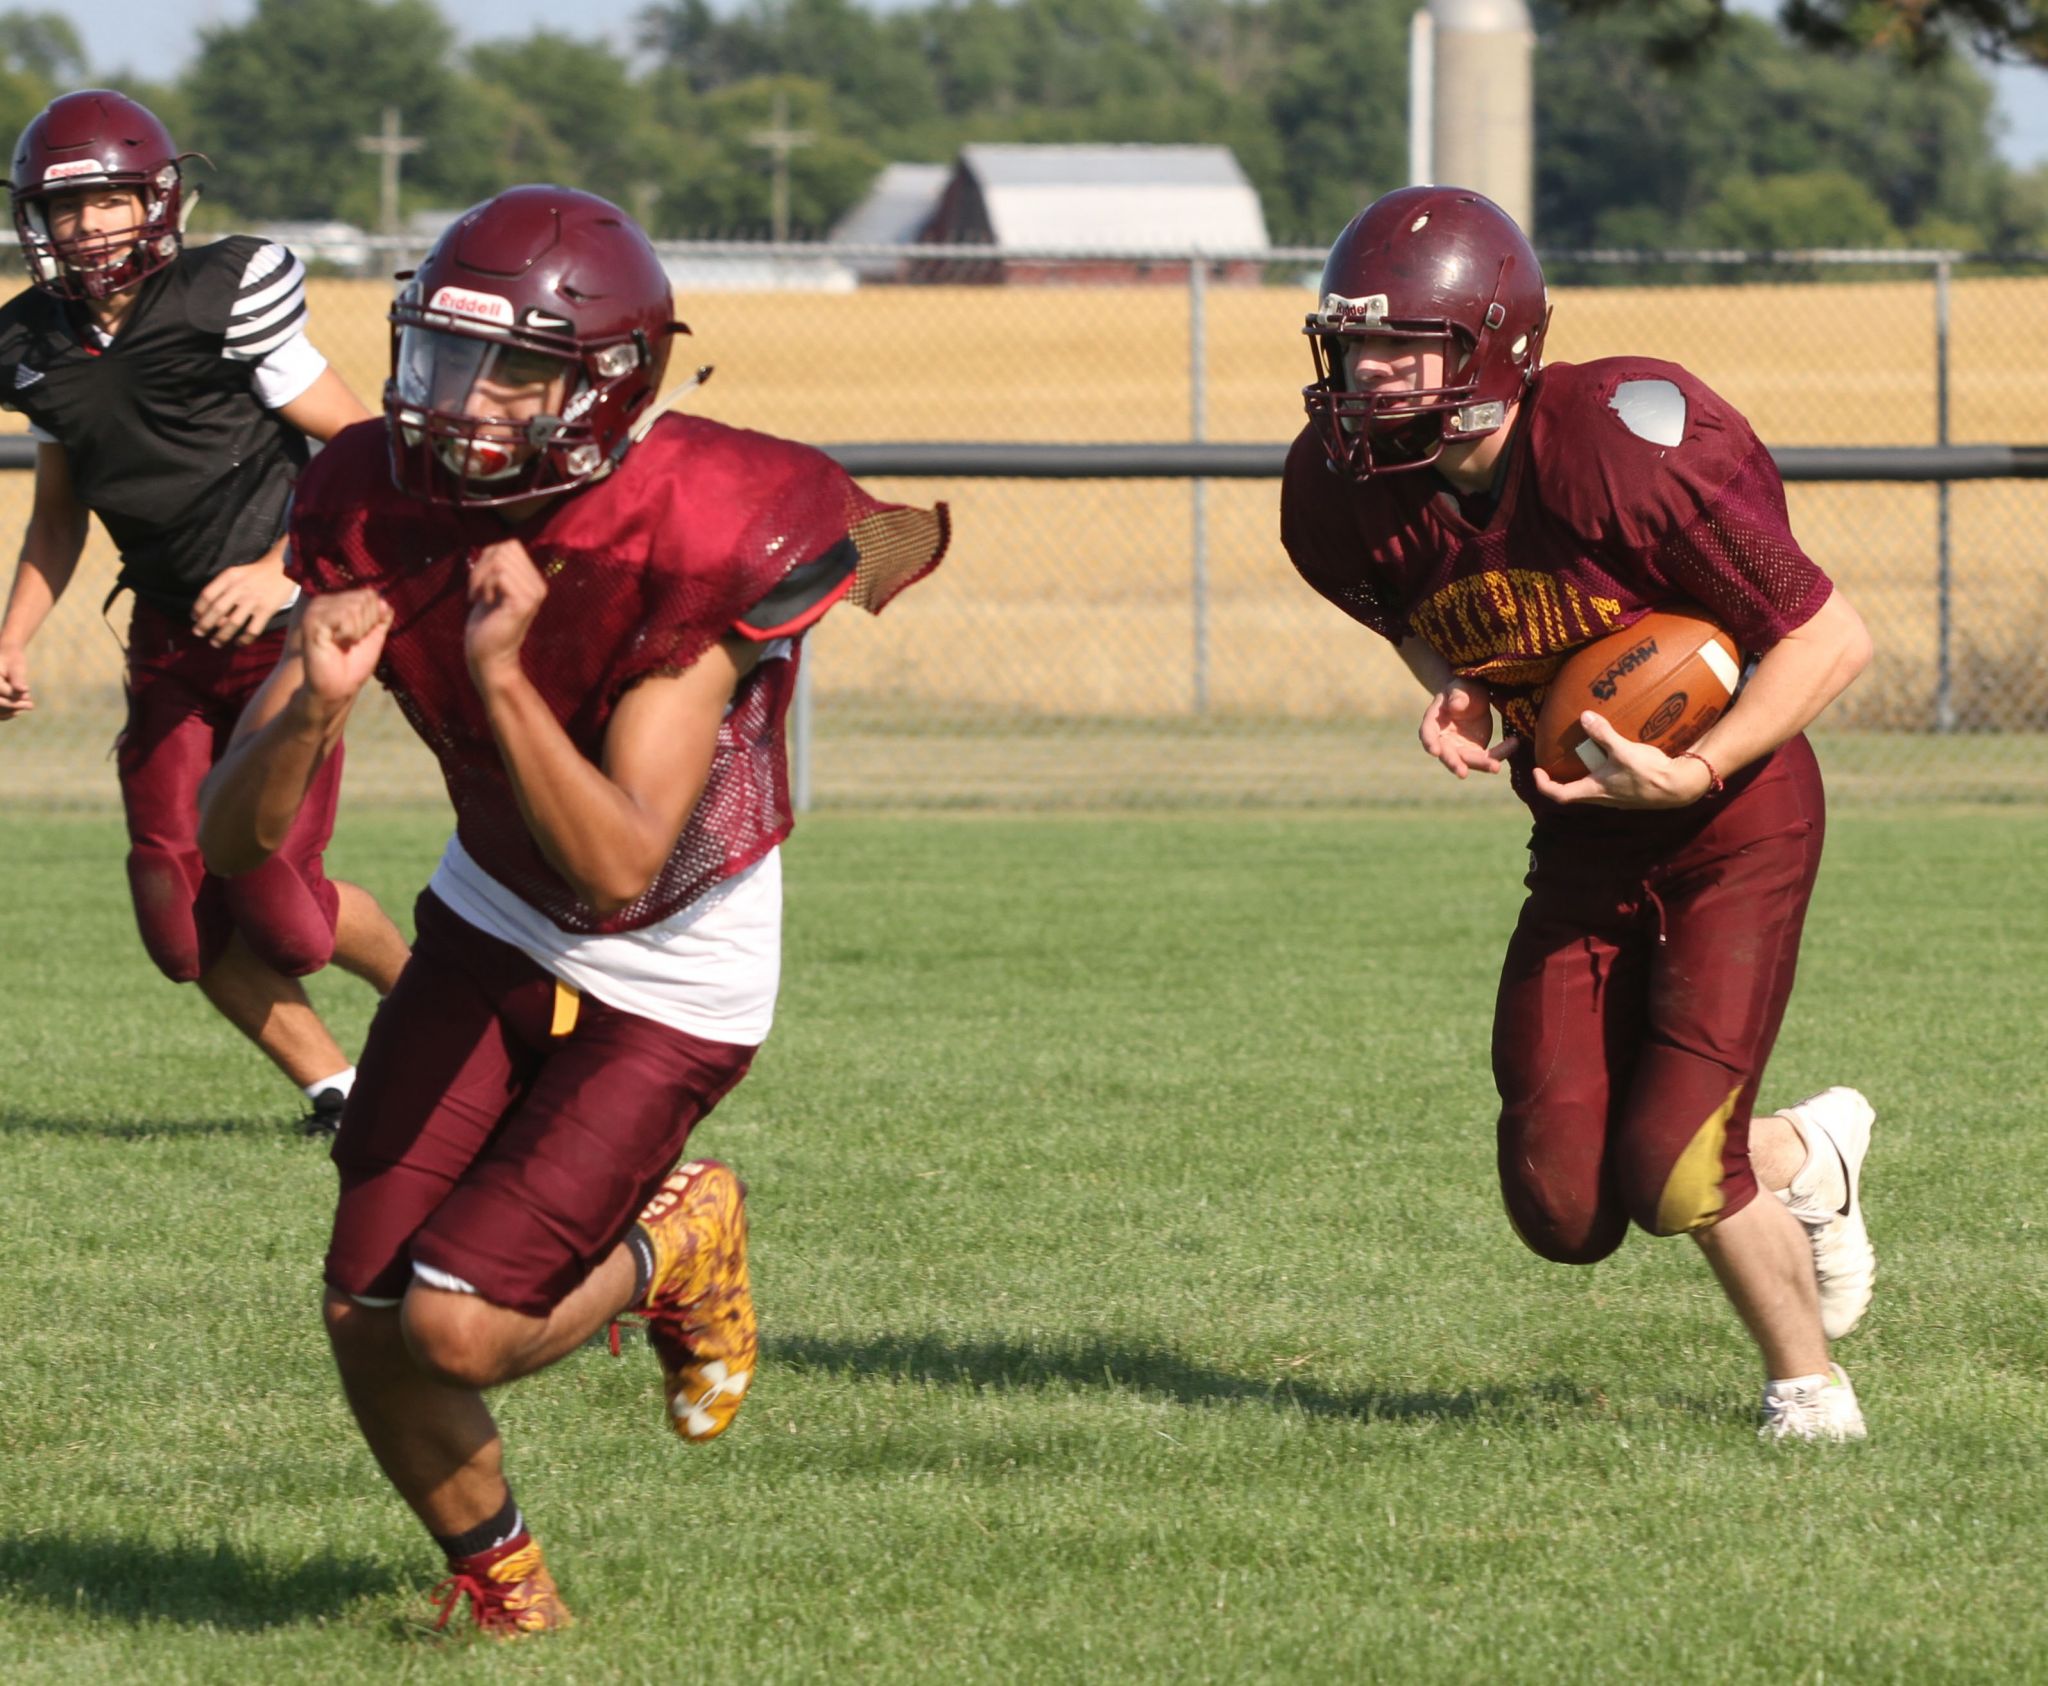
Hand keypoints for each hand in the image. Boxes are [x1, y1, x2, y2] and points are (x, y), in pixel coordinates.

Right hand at [0, 642, 32, 720]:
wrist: (6, 658)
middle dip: (14, 705)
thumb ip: (18, 678)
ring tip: (27, 707)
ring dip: (11, 710)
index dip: (15, 696)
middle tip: (31, 705)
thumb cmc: (12, 660)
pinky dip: (5, 713)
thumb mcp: (16, 666)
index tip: (28, 696)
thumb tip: (24, 690)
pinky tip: (17, 712)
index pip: (1, 691)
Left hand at [193, 551, 296, 647]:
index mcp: (229, 577)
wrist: (282, 568)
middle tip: (198, 633)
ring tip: (215, 643)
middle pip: (217, 610)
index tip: (194, 618)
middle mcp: (239, 588)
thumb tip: (215, 617)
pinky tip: (238, 643)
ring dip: (221, 636)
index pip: (207, 595)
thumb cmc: (255, 574)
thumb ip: (224, 591)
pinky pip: (253, 629)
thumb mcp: (236, 575)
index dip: (198, 609)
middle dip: (204, 625)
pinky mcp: (267, 609)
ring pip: (233, 623)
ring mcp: (254, 600)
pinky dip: (244, 639)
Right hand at [299, 590, 391, 710]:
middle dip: (366, 625)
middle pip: (364, 598)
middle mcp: (325, 601)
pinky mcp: (312, 621)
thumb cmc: (354, 664)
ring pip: (356, 607)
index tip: (358, 636)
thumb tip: (384, 601)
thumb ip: (381, 617)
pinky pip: (345, 618)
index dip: (373, 618)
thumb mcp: (374, 636)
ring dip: (356, 632)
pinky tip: (336, 644)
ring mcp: (316, 609)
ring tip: (343, 644)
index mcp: (338, 601)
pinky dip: (348, 634)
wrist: (338, 687)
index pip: (370, 594)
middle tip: (350, 642)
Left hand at [465, 537, 546, 688]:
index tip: (480, 582)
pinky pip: (499, 575)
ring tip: (478, 596)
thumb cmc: (486, 624)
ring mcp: (533, 594)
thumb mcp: (493, 589)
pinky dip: (484, 585)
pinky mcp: (523, 603)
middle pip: (506, 548)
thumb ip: (498, 567)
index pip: (510, 546)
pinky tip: (482, 601)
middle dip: (482, 565)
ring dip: (481, 576)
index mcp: (534, 581)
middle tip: (476, 590)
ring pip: (501, 560)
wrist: (488, 656)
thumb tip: (495, 547)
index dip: (488, 557)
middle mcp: (539, 586)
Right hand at [1418, 678, 1518, 778]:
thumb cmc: (1463, 688)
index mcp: (1434, 721)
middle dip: (1455, 764)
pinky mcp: (1477, 751)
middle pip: (1448, 754)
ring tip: (1495, 767)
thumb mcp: (1461, 687)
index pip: (1427, 734)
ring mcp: (1461, 748)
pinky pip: (1489, 756)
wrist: (1475, 696)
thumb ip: (1458, 695)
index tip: (1435, 752)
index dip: (1430, 743)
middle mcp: (1444, 740)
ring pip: (1469, 761)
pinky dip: (1501, 752)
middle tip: (1462, 773)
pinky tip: (1514, 742)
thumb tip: (1455, 706)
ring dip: (1481, 765)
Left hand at [1531, 711, 1715, 807]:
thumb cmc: (1649, 773)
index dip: (1543, 784)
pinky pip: (1605, 783)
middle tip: (1555, 761)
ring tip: (1579, 755)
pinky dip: (1598, 771)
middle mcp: (1600, 798)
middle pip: (1571, 793)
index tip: (1536, 771)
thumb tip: (1584, 716)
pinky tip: (1606, 757)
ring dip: (1580, 774)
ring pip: (1589, 788)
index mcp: (1593, 791)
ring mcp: (1614, 797)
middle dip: (1560, 778)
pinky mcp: (1627, 792)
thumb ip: (1604, 734)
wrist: (1679, 787)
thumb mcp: (1623, 751)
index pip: (1558, 794)